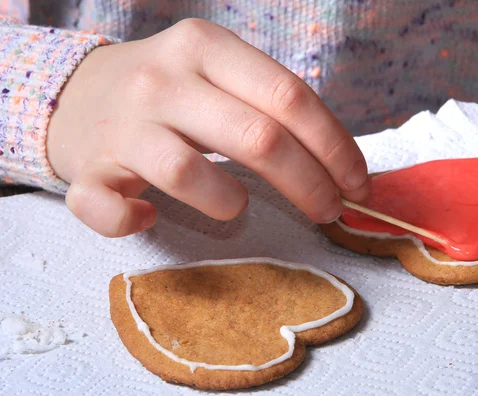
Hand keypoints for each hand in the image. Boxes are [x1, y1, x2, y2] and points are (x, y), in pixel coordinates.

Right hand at [47, 19, 369, 236]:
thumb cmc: (167, 91)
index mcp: (205, 48)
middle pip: (258, 138)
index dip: (334, 145)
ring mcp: (124, 126)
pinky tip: (149, 215)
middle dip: (309, 184)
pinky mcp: (88, 170)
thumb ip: (268, 104)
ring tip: (236, 207)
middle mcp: (164, 80)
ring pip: (190, 173)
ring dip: (229, 204)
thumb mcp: (216, 72)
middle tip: (328, 211)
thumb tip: (339, 162)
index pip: (288, 97)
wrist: (76, 95)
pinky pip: (110, 208)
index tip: (357, 181)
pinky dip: (133, 220)